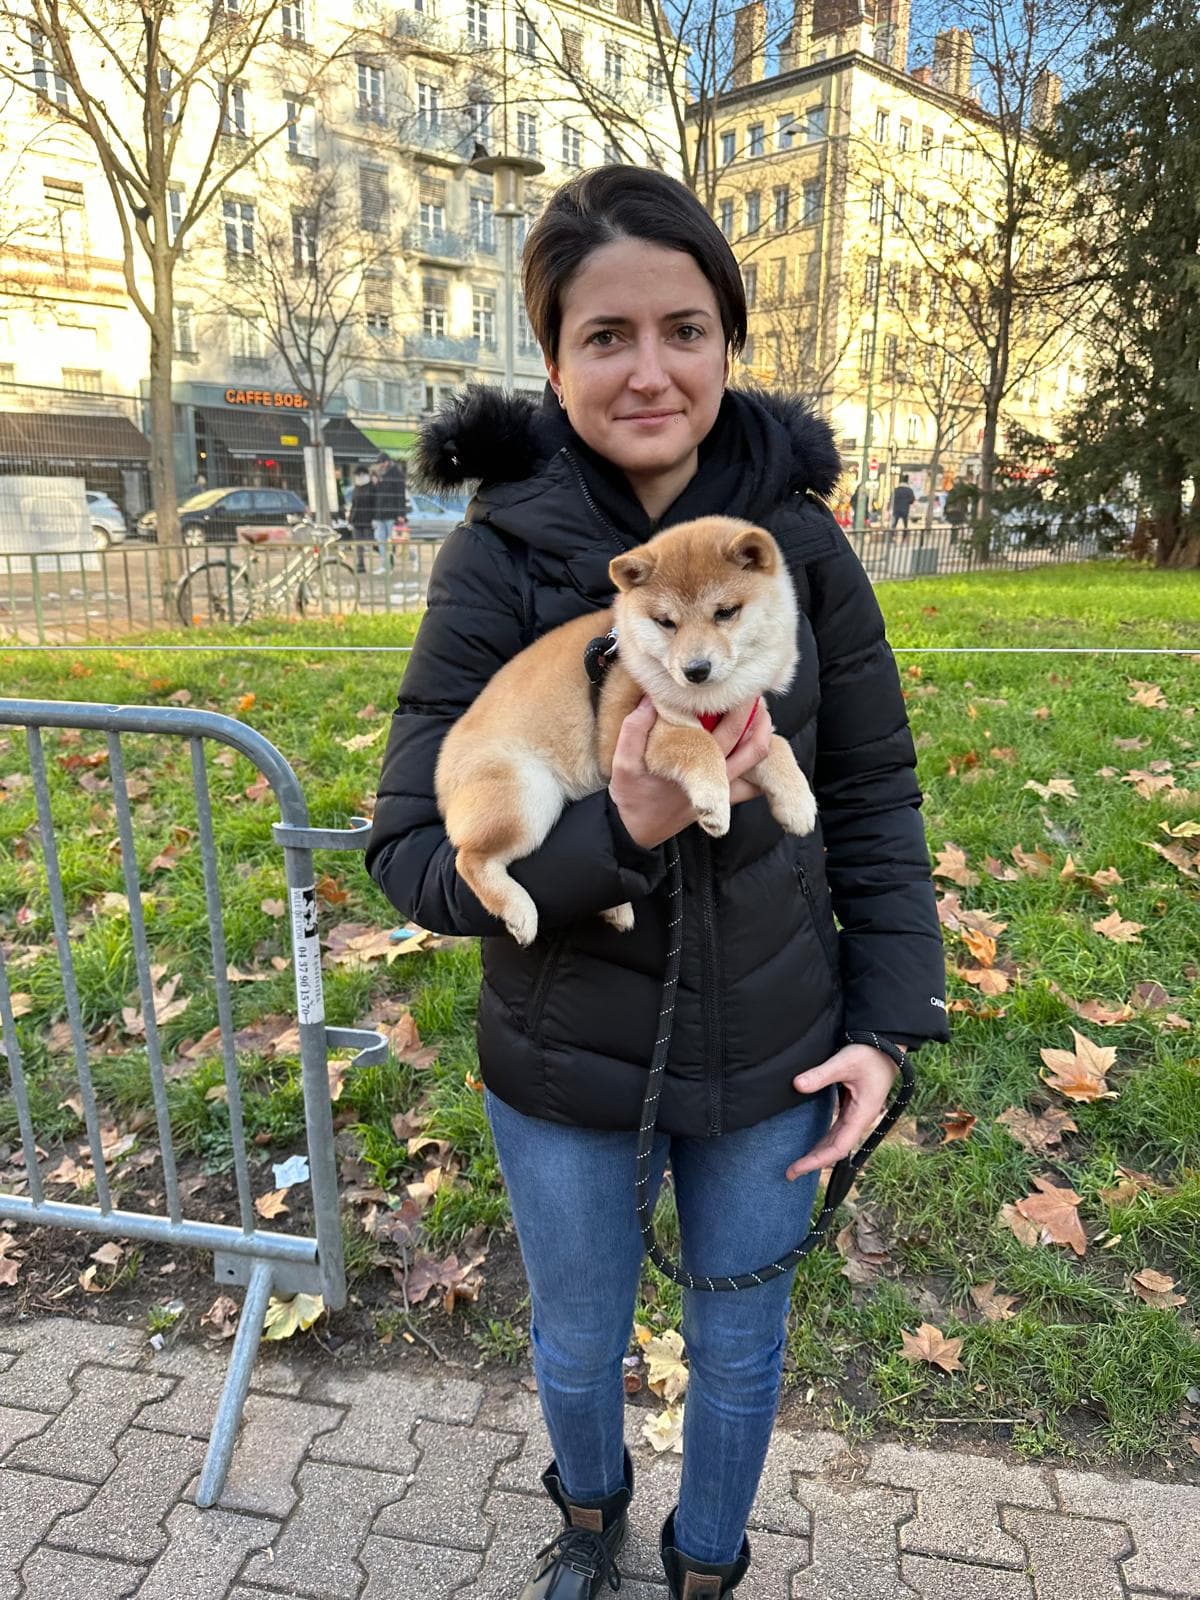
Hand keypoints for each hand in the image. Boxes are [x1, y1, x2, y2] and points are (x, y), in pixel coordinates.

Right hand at [609, 696, 771, 850]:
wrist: (636, 832)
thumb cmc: (632, 797)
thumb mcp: (623, 763)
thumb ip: (634, 730)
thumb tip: (651, 698)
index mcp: (696, 767)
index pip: (729, 733)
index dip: (740, 709)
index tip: (740, 687)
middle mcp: (717, 780)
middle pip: (751, 746)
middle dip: (757, 716)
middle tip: (754, 691)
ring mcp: (723, 792)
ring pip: (757, 765)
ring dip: (763, 737)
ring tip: (759, 712)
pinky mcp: (723, 800)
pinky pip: (752, 784)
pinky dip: (759, 765)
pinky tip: (751, 743)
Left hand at [785, 1044, 897, 1181]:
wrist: (888, 1045)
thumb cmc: (869, 1054)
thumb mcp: (844, 1062)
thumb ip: (821, 1074)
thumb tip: (797, 1085)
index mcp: (861, 1115)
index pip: (837, 1148)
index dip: (817, 1161)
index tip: (797, 1169)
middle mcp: (860, 1119)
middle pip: (836, 1149)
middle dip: (814, 1162)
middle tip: (789, 1173)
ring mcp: (857, 1114)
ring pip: (836, 1141)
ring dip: (819, 1153)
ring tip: (798, 1163)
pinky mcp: (854, 1107)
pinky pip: (837, 1130)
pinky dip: (824, 1140)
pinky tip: (813, 1142)